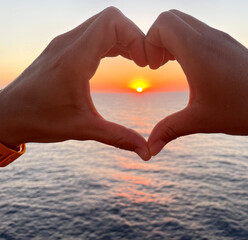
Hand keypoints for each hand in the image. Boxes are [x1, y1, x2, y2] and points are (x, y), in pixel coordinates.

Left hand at [0, 7, 150, 159]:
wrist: (7, 115)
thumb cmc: (40, 120)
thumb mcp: (83, 129)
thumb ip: (118, 137)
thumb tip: (146, 151)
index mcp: (74, 58)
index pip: (112, 22)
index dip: (136, 37)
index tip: (145, 63)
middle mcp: (69, 44)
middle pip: (111, 19)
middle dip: (134, 37)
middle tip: (145, 62)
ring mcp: (65, 43)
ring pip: (103, 24)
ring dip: (124, 39)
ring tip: (138, 61)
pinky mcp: (64, 48)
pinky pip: (94, 34)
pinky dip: (112, 42)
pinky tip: (121, 59)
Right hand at [145, 10, 247, 155]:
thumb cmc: (243, 110)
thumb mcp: (200, 121)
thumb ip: (169, 130)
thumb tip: (150, 148)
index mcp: (198, 52)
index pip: (163, 24)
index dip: (149, 42)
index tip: (152, 67)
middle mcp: (209, 37)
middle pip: (170, 17)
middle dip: (157, 38)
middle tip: (159, 64)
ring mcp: (221, 38)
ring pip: (186, 22)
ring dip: (172, 39)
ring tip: (172, 64)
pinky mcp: (229, 43)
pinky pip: (199, 30)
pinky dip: (187, 41)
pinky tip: (192, 67)